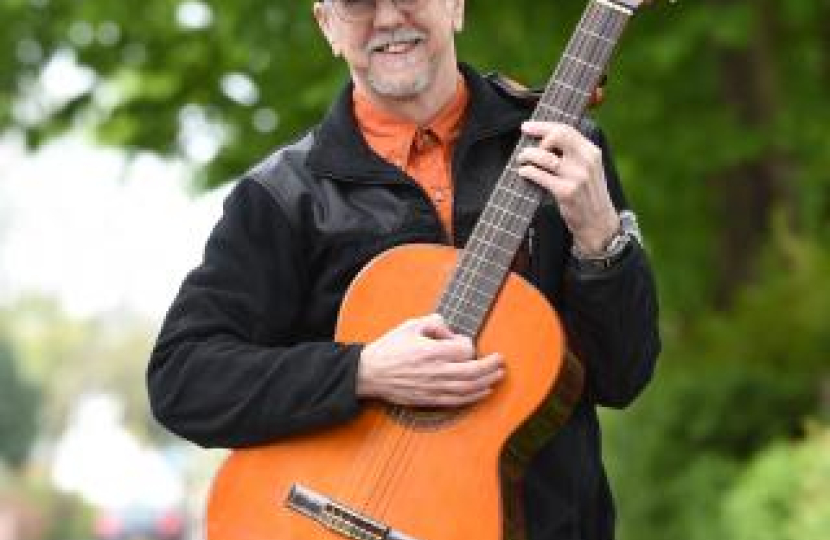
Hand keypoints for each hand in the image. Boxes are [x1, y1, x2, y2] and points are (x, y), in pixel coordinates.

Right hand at [357, 314, 504, 406]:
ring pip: (468, 388)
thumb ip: (434, 322)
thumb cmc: (389, 348)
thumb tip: (451, 330)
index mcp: (431, 351)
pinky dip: (474, 397)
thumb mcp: (410, 325)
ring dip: (487, 381)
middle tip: (501, 361)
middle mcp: (435, 371)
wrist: (370, 373)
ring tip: (498, 375)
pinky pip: (457, 401)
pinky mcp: (430, 399)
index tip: (464, 341)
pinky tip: (484, 391)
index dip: (468, 344)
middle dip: (491, 366)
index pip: (464, 349)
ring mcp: (433, 388)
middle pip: (473, 371)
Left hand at [518, 121, 618, 254]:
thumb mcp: (588, 169)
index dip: (543, 126)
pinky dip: (528, 171)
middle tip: (523, 144)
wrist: (598, 223)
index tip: (527, 127)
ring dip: (527, 156)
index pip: (566, 130)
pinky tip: (523, 172)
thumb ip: (573, 154)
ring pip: (545, 157)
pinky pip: (540, 176)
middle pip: (557, 136)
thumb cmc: (588, 195)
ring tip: (521, 160)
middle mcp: (586, 161)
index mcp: (592, 152)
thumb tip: (544, 140)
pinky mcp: (566, 192)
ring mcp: (577, 177)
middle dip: (536, 136)